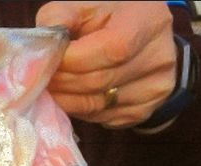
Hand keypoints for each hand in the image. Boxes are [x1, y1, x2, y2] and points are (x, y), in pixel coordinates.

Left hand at [37, 1, 176, 128]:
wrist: (141, 36)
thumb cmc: (107, 17)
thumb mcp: (83, 5)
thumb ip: (59, 18)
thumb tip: (40, 50)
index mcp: (148, 19)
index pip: (111, 49)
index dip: (73, 61)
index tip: (48, 62)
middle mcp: (160, 56)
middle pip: (102, 81)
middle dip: (64, 83)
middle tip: (42, 81)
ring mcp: (157, 87)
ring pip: (100, 105)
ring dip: (68, 101)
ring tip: (53, 89)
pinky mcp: (147, 110)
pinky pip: (106, 119)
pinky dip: (83, 112)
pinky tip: (75, 96)